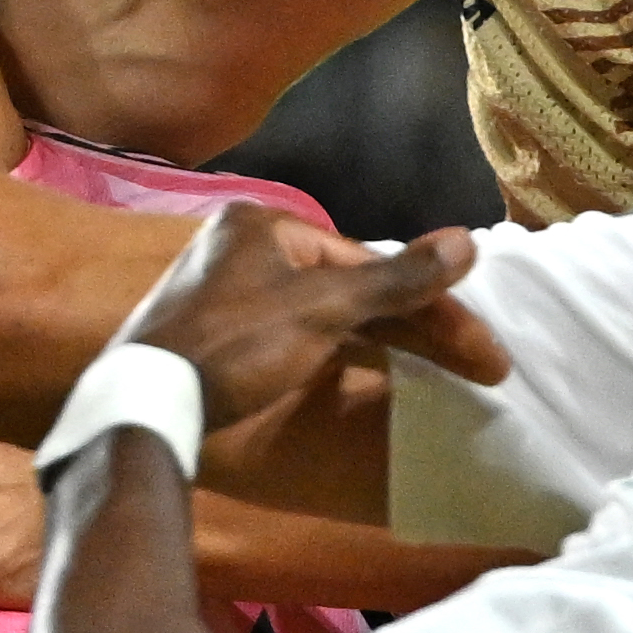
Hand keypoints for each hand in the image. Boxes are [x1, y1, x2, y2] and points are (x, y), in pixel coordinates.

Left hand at [116, 204, 509, 430]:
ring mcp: (234, 293)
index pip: (372, 262)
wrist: (144, 406)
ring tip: (453, 373)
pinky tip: (386, 375)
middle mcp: (248, 247)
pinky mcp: (225, 336)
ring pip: (333, 314)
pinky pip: (306, 336)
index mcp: (266, 226)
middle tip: (488, 369)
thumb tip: (468, 241)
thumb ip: (396, 280)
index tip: (485, 353)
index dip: (436, 307)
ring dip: (392, 341)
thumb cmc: (232, 347)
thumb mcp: (320, 311)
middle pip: (356, 288)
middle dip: (422, 328)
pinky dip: (349, 353)